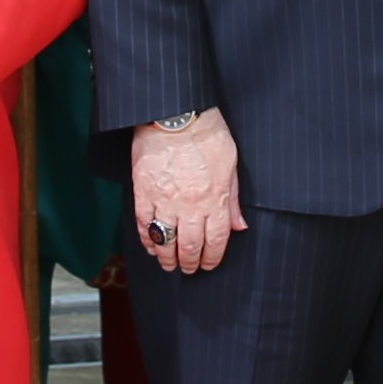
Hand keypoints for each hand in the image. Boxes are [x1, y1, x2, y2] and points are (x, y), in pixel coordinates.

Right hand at [131, 116, 244, 275]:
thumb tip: (238, 226)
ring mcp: (165, 200)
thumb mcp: (230, 164)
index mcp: (215, 199)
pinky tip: (151, 248)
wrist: (176, 114)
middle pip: (190, 246)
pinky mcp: (144, 192)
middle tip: (188, 269)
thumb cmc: (207, 133)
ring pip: (166, 241)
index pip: (216, 240)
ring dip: (167, 258)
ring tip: (169, 265)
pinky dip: (147, 241)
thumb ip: (233, 198)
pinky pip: (144, 225)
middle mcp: (191, 205)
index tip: (209, 265)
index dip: (212, 258)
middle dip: (190, 263)